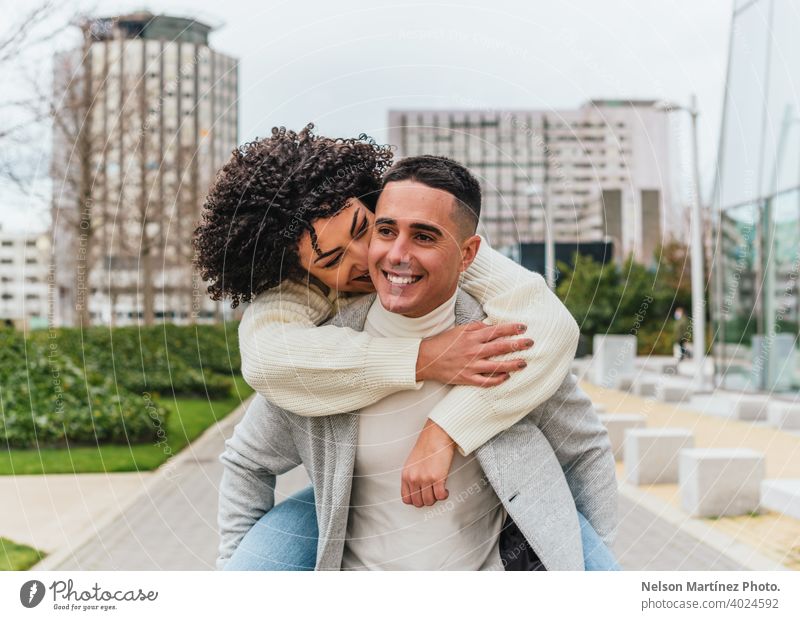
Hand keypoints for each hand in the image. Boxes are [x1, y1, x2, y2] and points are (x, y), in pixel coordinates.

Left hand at [401, 419, 456, 507]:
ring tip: (439, 491)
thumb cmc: (426, 445)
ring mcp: (425, 479)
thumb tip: (417, 488)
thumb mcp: (412, 462)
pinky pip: (440, 496)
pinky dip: (444, 495)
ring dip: (436, 498)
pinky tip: (446, 489)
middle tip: (433, 493)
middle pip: (418, 502)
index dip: (415, 500)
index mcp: (406, 475)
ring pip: (429, 501)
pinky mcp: (437, 478)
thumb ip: (412, 475)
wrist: (436, 435)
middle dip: (427, 500)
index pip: (406, 499)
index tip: (422, 496)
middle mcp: (414, 478)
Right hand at [416, 321, 533, 385]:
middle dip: (517, 344)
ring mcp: (470, 366)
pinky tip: (507, 377)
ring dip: (512, 364)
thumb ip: (476, 327)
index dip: (511, 328)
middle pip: (500, 347)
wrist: (425, 359)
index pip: (496, 331)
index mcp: (471, 337)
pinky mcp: (466, 378)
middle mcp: (472, 351)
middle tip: (530, 342)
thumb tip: (492, 326)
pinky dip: (497, 380)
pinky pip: (485, 381)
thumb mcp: (459, 330)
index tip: (524, 327)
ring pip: (496, 366)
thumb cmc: (443, 343)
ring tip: (524, 363)